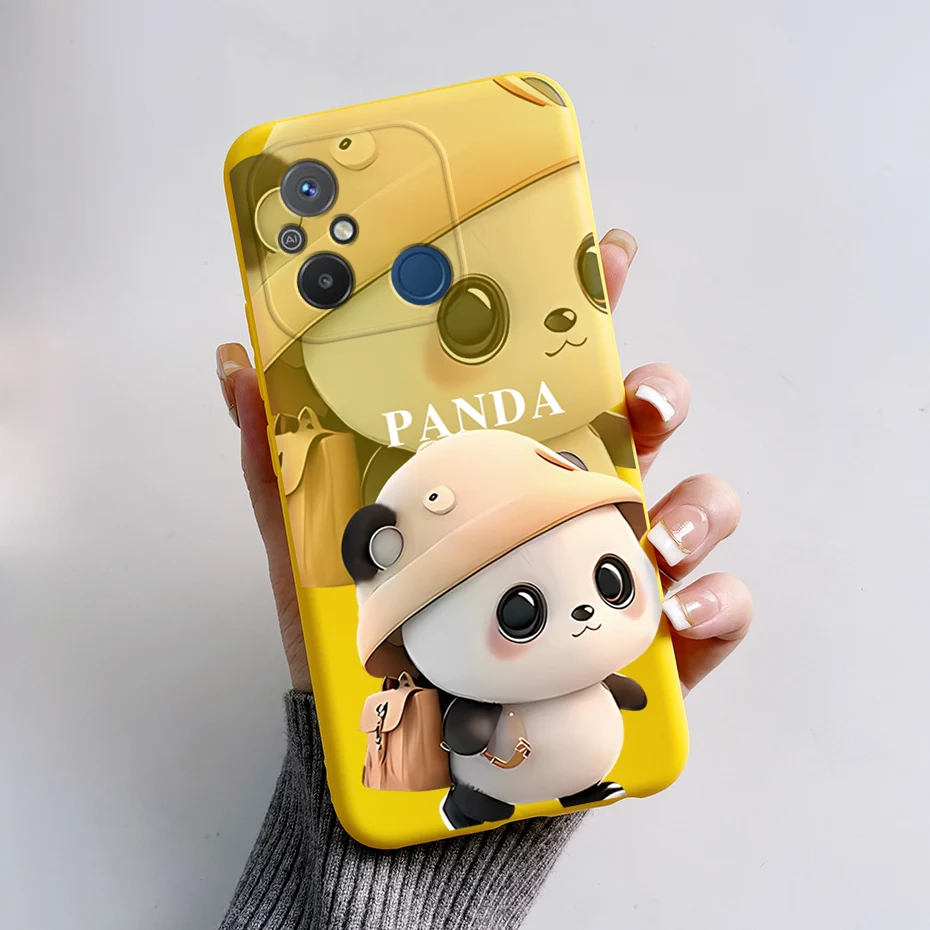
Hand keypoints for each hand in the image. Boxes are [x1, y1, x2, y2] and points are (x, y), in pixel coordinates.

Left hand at [216, 228, 750, 694]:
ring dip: (697, 504)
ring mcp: (618, 568)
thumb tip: (235, 362)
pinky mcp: (652, 642)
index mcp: (507, 466)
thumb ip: (277, 460)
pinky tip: (676, 613)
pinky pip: (716, 610)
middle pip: (644, 423)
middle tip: (638, 407)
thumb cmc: (374, 642)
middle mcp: (571, 504)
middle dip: (659, 394)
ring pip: (696, 505)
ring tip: (654, 536)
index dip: (593, 306)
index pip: (557, 372)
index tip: (610, 257)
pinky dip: (715, 603)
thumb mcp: (314, 547)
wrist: (412, 755)